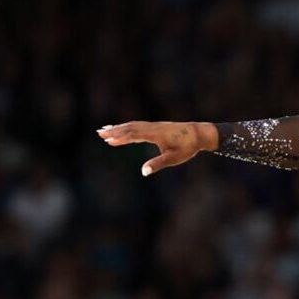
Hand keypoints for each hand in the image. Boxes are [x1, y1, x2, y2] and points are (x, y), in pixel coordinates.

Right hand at [96, 121, 217, 175]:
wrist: (199, 133)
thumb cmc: (187, 147)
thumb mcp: (173, 158)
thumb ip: (157, 164)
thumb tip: (143, 172)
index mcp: (154, 134)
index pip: (132, 134)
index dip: (119, 137)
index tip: (106, 138)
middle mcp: (152, 128)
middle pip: (129, 128)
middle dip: (114, 131)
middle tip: (99, 132)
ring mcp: (154, 126)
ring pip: (133, 125)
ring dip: (119, 128)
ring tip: (106, 130)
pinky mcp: (157, 127)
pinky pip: (139, 126)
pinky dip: (129, 128)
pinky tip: (124, 130)